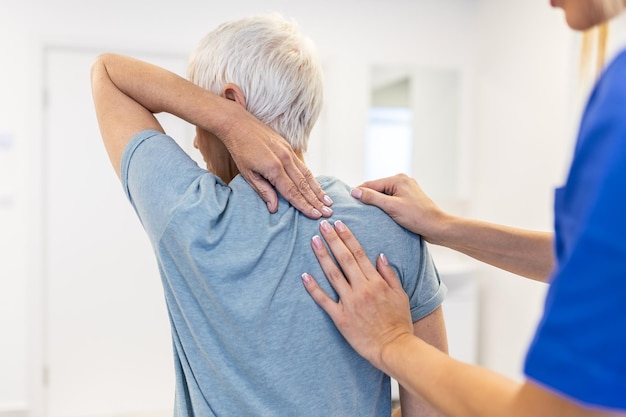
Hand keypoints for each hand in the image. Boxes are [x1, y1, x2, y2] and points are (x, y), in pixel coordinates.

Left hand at [218, 104, 332, 218]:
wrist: (238, 123)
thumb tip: (274, 208)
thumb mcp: (247, 174)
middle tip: (328, 213)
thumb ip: (263, 191)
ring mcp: (288, 152)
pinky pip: (303, 166)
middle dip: (316, 201)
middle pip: (304, 185)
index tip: (316, 216)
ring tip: (328, 201)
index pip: (292, 192)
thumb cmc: (240, 150)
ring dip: (318, 190)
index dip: (305, 205)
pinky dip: (311, 178)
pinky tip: (316, 186)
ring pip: (307, 174)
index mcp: (274, 168)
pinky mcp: (288, 147)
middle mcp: (285, 159)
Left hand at [301, 219, 413, 370]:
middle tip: (321, 225)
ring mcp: (350, 303)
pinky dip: (313, 288)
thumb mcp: (400, 294)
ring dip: (322, 256)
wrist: (394, 346)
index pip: (358, 253)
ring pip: (332, 274)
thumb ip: (389, 274)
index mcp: (376, 281)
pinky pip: (324, 300)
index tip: (339, 224)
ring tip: (313, 241)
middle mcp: (362, 288)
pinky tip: (304, 275)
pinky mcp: (340, 318)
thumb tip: (380, 255)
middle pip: (344, 258)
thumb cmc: (399, 322)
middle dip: (332, 239)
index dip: (347, 237)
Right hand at [350, 174, 446, 242]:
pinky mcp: (409, 198)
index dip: (358, 193)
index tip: (346, 202)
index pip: (371, 184)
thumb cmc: (417, 217)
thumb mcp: (391, 207)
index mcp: (398, 179)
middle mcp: (402, 180)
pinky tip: (379, 214)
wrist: (437, 227)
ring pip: (384, 195)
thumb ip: (372, 198)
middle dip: (367, 198)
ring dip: (376, 203)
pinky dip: (384, 206)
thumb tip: (354, 191)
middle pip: (377, 188)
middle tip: (354, 210)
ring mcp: (406, 189)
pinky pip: (391, 199)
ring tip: (366, 214)